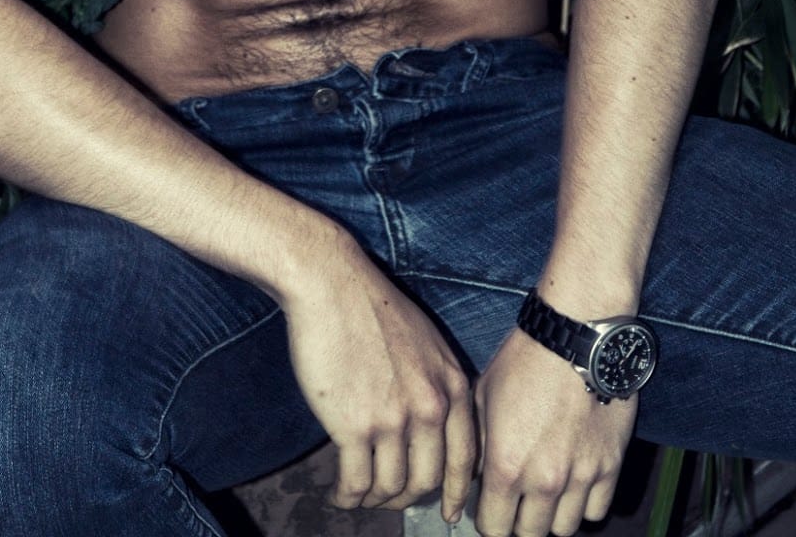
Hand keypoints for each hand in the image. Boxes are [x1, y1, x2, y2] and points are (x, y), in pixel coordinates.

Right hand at [280, 244, 474, 519]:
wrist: (330, 282)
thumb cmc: (371, 306)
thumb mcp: (425, 341)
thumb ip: (436, 383)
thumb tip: (433, 425)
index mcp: (451, 384)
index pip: (465, 458)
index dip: (455, 491)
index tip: (448, 512)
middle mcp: (430, 406)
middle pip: (427, 480)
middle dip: (406, 498)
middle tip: (388, 498)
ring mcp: (393, 419)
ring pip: (390, 487)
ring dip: (373, 499)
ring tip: (357, 495)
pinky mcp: (354, 427)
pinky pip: (356, 483)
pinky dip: (346, 497)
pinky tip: (338, 494)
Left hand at [473, 327, 635, 536]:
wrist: (576, 335)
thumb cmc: (524, 359)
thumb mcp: (483, 396)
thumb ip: (477, 444)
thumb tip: (473, 478)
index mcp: (506, 465)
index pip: (493, 528)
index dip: (487, 521)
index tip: (490, 509)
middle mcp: (544, 480)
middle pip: (529, 535)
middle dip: (517, 523)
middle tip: (516, 502)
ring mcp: (580, 477)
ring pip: (564, 529)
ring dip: (551, 516)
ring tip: (544, 493)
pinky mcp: (610, 467)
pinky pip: (595, 511)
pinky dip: (583, 503)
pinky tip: (573, 482)